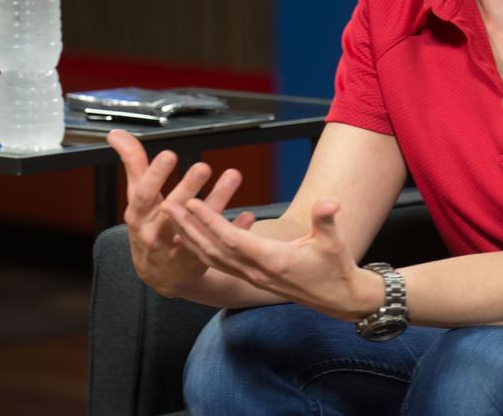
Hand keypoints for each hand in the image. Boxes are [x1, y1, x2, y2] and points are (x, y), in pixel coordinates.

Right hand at [107, 130, 254, 297]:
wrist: (157, 274)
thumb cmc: (147, 225)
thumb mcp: (136, 197)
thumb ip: (132, 164)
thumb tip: (116, 133)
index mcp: (139, 215)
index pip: (144, 193)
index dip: (155, 175)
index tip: (169, 155)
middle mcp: (156, 232)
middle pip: (173, 210)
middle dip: (188, 187)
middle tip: (203, 166)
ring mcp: (178, 248)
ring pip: (199, 225)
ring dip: (217, 200)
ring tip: (233, 176)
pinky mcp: (200, 259)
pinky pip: (219, 244)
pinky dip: (234, 229)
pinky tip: (248, 215)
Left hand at [166, 192, 382, 321]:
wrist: (336, 298)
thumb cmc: (335, 268)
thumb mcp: (334, 243)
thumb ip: (326, 221)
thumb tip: (329, 202)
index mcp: (272, 261)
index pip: (233, 240)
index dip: (210, 222)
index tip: (191, 203)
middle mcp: (256, 271)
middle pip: (214, 249)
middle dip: (188, 227)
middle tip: (166, 205)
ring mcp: (252, 276)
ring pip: (212, 257)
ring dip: (189, 236)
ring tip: (170, 216)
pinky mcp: (252, 276)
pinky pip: (219, 263)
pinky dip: (200, 249)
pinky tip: (187, 238)